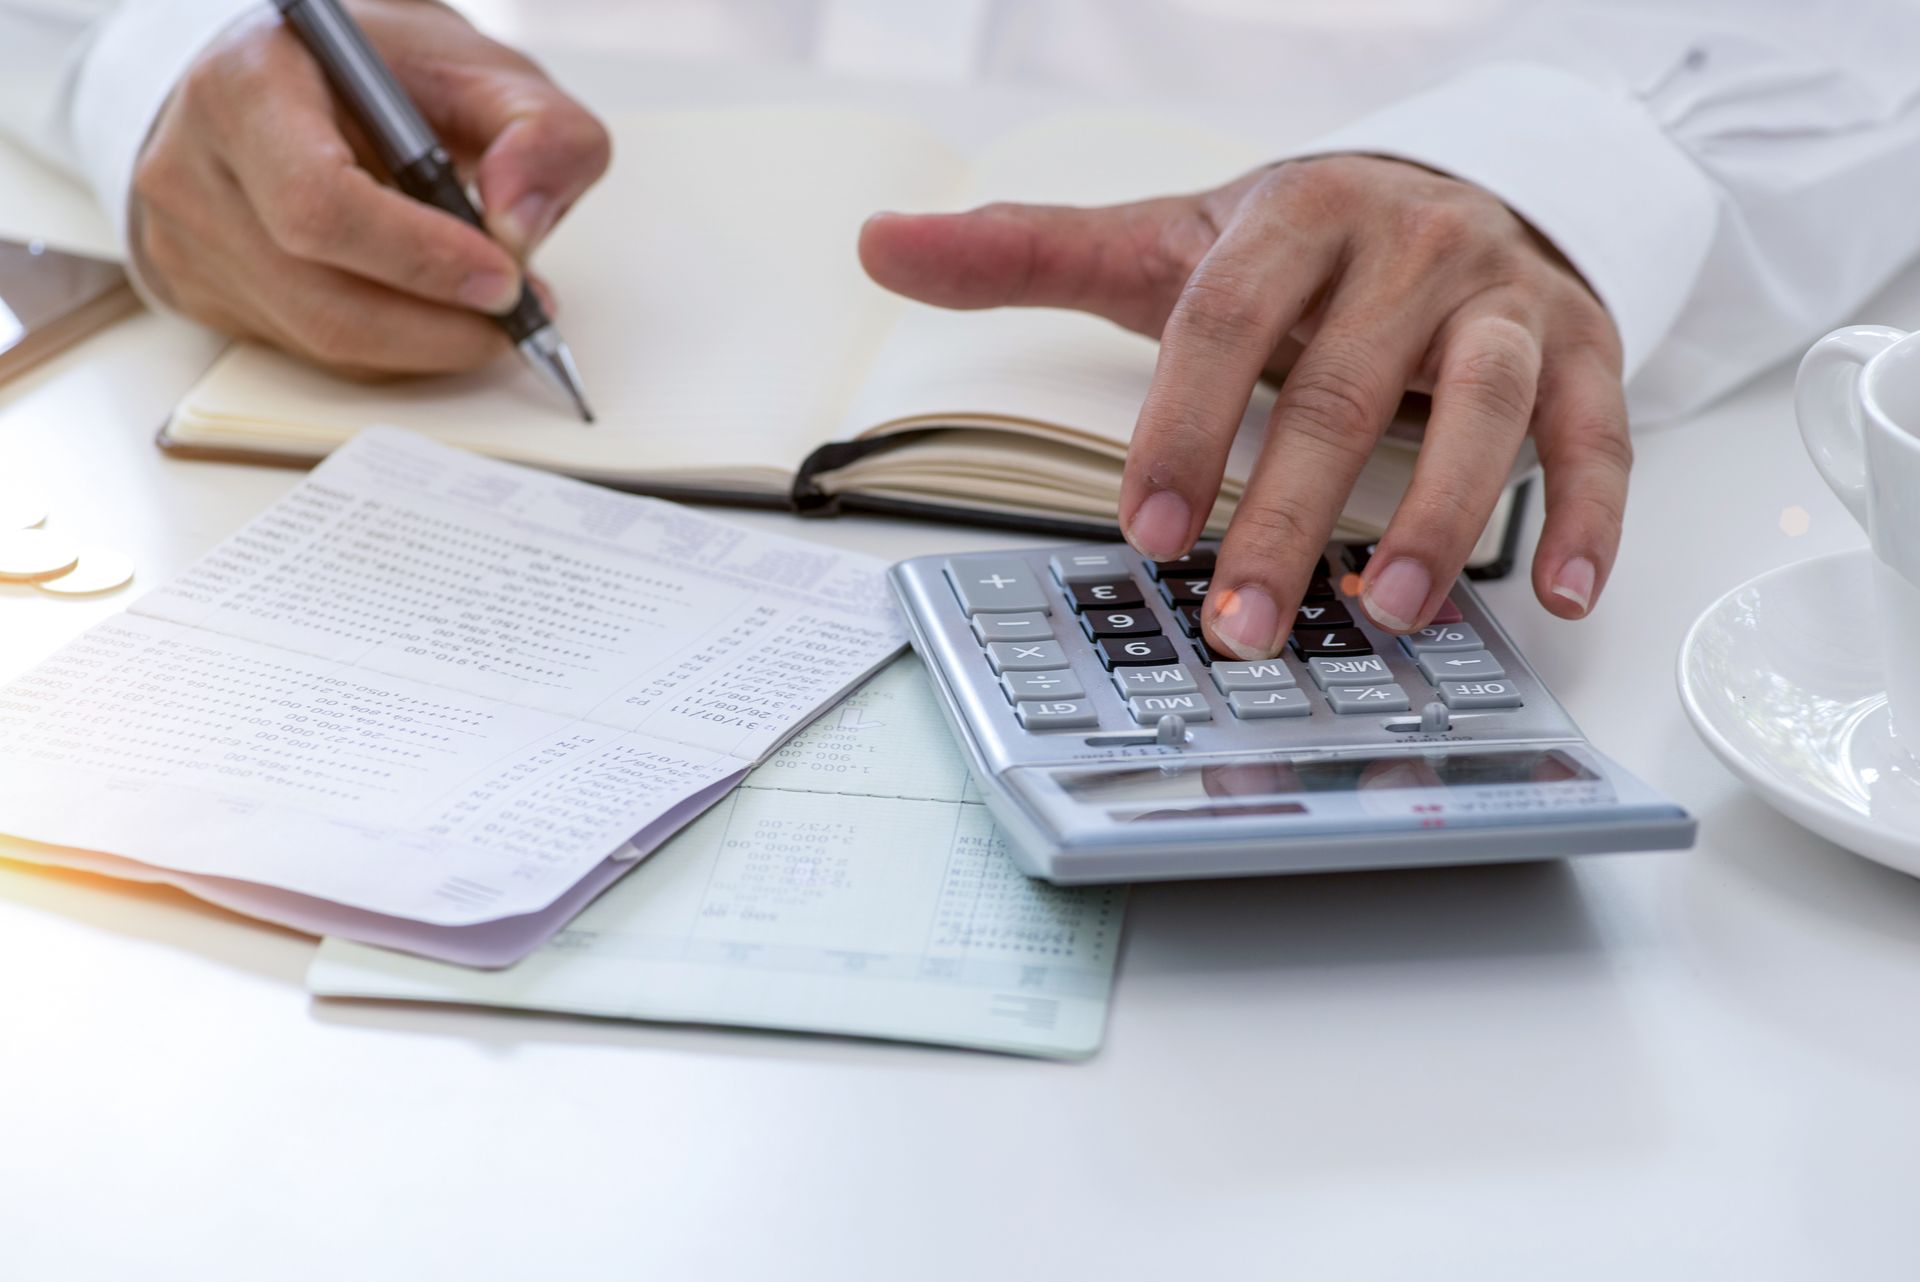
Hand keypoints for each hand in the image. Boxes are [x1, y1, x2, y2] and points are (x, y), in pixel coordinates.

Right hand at [131, 0, 610, 376]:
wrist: (301, 80)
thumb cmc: (382, 75)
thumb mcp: (480, 71)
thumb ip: (537, 132)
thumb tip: (520, 226)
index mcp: (248, 84)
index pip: (320, 203)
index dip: (422, 258)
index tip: (503, 277)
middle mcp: (194, 163)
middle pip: (321, 295)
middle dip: (440, 325)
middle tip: (517, 315)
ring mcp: (186, 237)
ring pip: (321, 338)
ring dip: (427, 346)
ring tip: (491, 316)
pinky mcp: (200, 291)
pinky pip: (311, 352)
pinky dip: (393, 350)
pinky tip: (433, 315)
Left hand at [860, 156, 1629, 658]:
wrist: (1452, 192)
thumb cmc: (1298, 247)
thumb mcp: (1165, 242)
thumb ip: (1028, 252)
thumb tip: (878, 241)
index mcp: (1294, 214)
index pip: (1223, 320)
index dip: (1181, 427)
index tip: (1145, 530)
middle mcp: (1407, 244)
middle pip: (1340, 384)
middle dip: (1288, 514)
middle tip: (1245, 624)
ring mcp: (1503, 297)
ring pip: (1481, 405)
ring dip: (1440, 517)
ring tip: (1384, 613)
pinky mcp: (1582, 349)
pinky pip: (1597, 433)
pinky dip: (1590, 514)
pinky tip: (1565, 597)